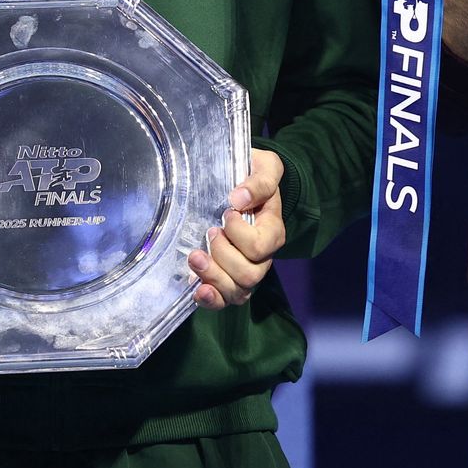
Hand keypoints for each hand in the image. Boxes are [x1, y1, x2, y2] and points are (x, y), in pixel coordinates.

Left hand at [187, 148, 285, 309]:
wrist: (244, 185)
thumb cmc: (254, 175)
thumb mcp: (264, 167)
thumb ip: (259, 181)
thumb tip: (238, 198)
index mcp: (273, 231)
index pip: (260, 247)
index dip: (239, 234)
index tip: (227, 213)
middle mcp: (263, 257)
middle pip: (249, 275)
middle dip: (222, 256)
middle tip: (210, 232)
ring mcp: (246, 270)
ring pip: (237, 291)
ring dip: (212, 277)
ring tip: (195, 257)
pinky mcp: (228, 278)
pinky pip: (225, 300)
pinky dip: (210, 298)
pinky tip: (197, 288)